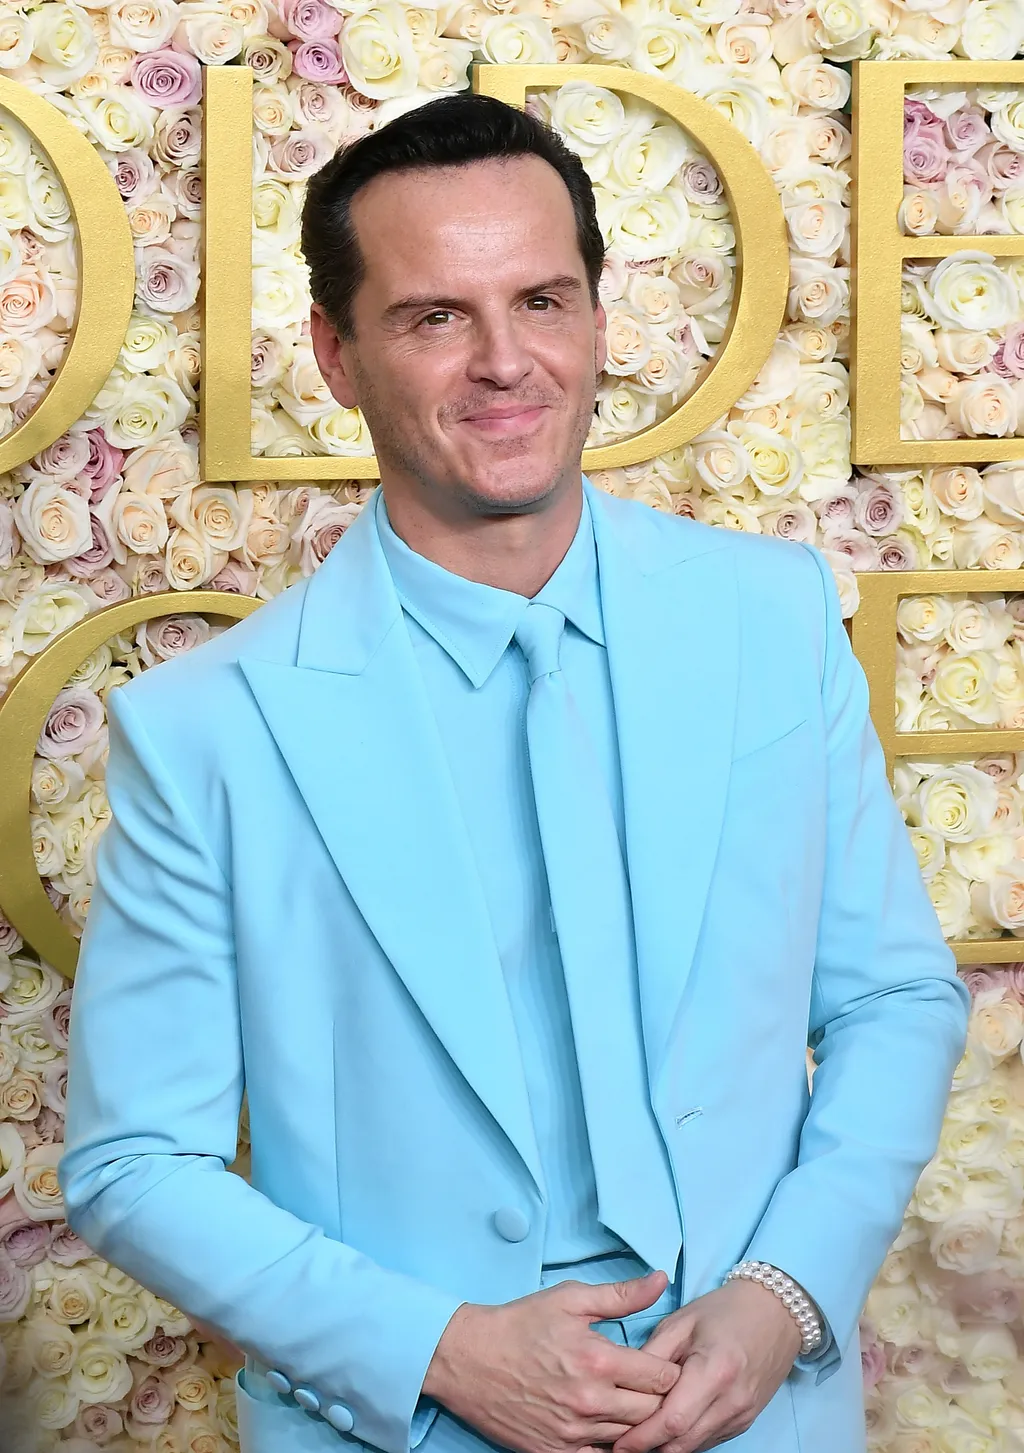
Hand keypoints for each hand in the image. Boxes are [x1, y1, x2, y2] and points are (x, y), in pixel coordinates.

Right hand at [422, 1270, 681, 1452]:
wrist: (469, 1359)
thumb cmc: (520, 1323)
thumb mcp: (569, 1299)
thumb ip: (620, 1295)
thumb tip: (660, 1281)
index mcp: (598, 1359)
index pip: (662, 1377)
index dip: (669, 1369)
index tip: (662, 1363)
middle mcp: (590, 1401)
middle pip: (652, 1412)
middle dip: (657, 1398)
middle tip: (648, 1384)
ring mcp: (572, 1432)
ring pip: (630, 1438)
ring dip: (634, 1421)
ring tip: (627, 1401)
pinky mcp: (555, 1452)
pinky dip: (608, 1442)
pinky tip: (603, 1423)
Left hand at [610, 1278, 801, 1452]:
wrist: (776, 1313)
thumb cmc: (724, 1311)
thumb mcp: (681, 1322)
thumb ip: (652, 1356)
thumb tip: (624, 1385)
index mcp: (714, 1371)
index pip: (673, 1420)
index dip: (642, 1437)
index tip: (616, 1444)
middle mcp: (731, 1402)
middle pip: (683, 1443)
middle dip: (649, 1447)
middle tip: (620, 1443)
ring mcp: (742, 1416)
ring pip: (695, 1447)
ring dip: (666, 1446)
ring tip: (640, 1435)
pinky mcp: (745, 1422)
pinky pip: (708, 1440)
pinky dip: (685, 1439)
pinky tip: (667, 1427)